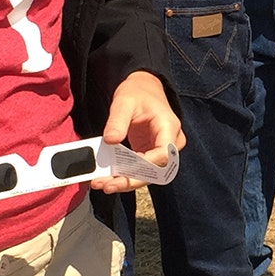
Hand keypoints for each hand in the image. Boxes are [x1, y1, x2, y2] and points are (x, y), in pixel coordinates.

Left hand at [93, 71, 183, 193]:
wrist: (144, 89)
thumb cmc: (137, 93)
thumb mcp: (124, 101)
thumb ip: (117, 120)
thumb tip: (110, 140)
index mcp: (169, 127)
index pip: (163, 154)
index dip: (144, 165)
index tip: (122, 171)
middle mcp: (171, 142)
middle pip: (156, 171)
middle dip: (131, 180)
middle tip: (107, 185)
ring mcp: (163, 151)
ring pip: (149, 175)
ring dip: (126, 182)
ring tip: (103, 184)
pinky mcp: (152, 155)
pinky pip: (141, 170)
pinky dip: (125, 175)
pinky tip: (108, 178)